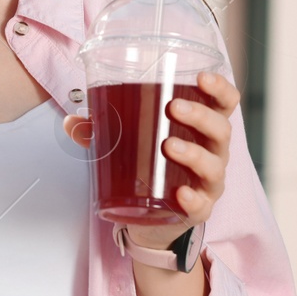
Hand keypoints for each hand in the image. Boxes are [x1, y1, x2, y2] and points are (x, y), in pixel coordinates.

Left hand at [63, 71, 238, 248]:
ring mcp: (208, 183)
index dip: (220, 88)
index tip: (202, 76)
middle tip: (173, 107)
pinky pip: (203, 205)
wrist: (153, 218)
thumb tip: (72, 122)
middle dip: (200, 116)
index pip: (224, 103)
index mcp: (202, 129)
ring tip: (169, 146)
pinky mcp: (199, 209)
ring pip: (214, 165)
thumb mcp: (131, 144)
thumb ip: (102, 131)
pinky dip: (194, 198)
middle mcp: (213, 153)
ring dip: (195, 153)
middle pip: (221, 129)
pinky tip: (181, 194)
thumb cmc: (152, 167)